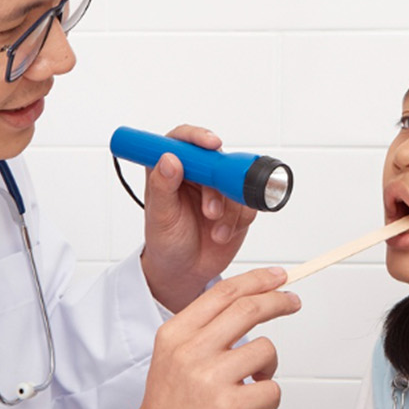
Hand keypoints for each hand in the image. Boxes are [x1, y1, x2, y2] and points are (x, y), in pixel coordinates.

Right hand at [121, 268, 299, 408]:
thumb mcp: (171, 357)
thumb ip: (201, 331)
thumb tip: (244, 304)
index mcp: (175, 335)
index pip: (222, 292)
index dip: (257, 280)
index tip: (278, 277)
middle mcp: (190, 352)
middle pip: (247, 309)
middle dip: (278, 301)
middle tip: (292, 302)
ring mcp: (210, 379)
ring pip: (265, 350)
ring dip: (270, 365)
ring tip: (255, 381)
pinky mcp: (229, 407)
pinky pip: (271, 388)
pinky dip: (270, 398)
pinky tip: (254, 407)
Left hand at [138, 124, 259, 312]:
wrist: (186, 271)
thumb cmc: (166, 243)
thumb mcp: (160, 217)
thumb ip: (162, 187)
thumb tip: (169, 158)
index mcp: (170, 170)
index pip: (183, 140)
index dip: (197, 137)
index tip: (211, 144)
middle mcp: (196, 175)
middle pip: (216, 161)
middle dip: (217, 187)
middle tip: (210, 211)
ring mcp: (218, 189)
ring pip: (236, 183)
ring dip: (228, 210)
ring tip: (214, 231)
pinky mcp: (236, 205)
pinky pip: (248, 203)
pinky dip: (239, 220)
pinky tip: (223, 234)